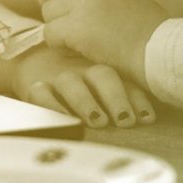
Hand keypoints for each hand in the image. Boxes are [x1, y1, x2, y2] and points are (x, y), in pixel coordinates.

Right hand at [3, 45, 155, 128]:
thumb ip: (124, 95)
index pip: (125, 81)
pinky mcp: (34, 85)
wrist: (34, 60)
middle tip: (124, 120)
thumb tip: (148, 118)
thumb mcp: (101, 82)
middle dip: (115, 97)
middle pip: (102, 76)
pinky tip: (64, 120)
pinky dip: (52, 106)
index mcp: (103, 68)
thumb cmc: (78, 76)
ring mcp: (58, 76)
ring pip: (71, 84)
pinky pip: (41, 93)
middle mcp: (83, 69)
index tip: (146, 119)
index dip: (136, 99)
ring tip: (98, 122)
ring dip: (86, 102)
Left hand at [39, 0, 168, 82]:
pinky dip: (58, 44)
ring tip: (72, 38)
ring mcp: (82, 5)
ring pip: (48, 11)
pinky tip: (73, 50)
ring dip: (57, 26)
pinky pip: (50, 33)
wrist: (158, 50)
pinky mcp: (76, 29)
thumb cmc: (150, 27)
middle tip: (58, 17)